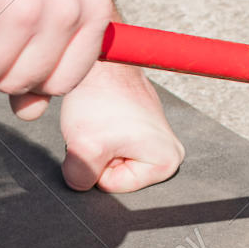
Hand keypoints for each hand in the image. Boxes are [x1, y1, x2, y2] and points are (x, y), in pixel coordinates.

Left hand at [58, 61, 183, 191]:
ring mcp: (157, 139)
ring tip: (99, 123)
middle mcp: (170, 152)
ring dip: (99, 144)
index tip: (100, 139)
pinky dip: (101, 133)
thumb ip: (79, 177)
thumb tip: (78, 183)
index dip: (98, 166)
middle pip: (117, 175)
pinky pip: (114, 143)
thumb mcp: (84, 147)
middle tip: (97, 132)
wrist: (102, 62)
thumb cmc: (101, 98)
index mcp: (167, 162)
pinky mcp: (143, 127)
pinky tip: (101, 116)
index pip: (116, 185)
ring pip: (112, 159)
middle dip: (100, 157)